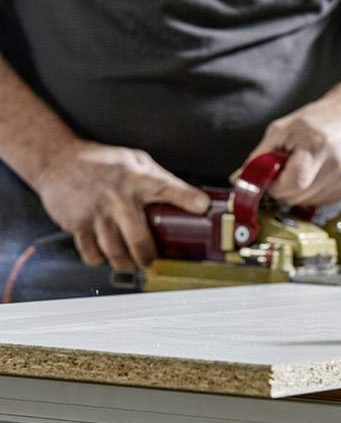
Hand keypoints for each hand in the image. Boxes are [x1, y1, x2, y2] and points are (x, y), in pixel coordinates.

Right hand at [34, 141, 209, 270]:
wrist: (57, 159)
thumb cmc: (103, 162)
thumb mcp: (136, 161)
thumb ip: (160, 180)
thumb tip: (194, 200)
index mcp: (138, 179)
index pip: (168, 187)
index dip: (187, 198)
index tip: (202, 207)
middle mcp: (118, 198)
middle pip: (140, 239)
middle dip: (149, 257)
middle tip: (152, 260)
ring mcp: (97, 213)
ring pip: (116, 252)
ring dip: (127, 263)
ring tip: (133, 263)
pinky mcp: (77, 224)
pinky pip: (92, 253)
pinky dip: (100, 259)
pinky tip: (105, 255)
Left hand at [242, 96, 340, 205]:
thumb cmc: (317, 120)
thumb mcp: (282, 130)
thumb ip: (259, 157)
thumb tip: (239, 180)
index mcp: (318, 147)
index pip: (292, 184)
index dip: (276, 184)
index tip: (273, 175)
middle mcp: (337, 166)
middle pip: (297, 196)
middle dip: (285, 186)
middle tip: (290, 166)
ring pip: (307, 203)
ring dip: (300, 190)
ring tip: (307, 167)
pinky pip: (322, 202)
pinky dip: (314, 192)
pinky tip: (319, 173)